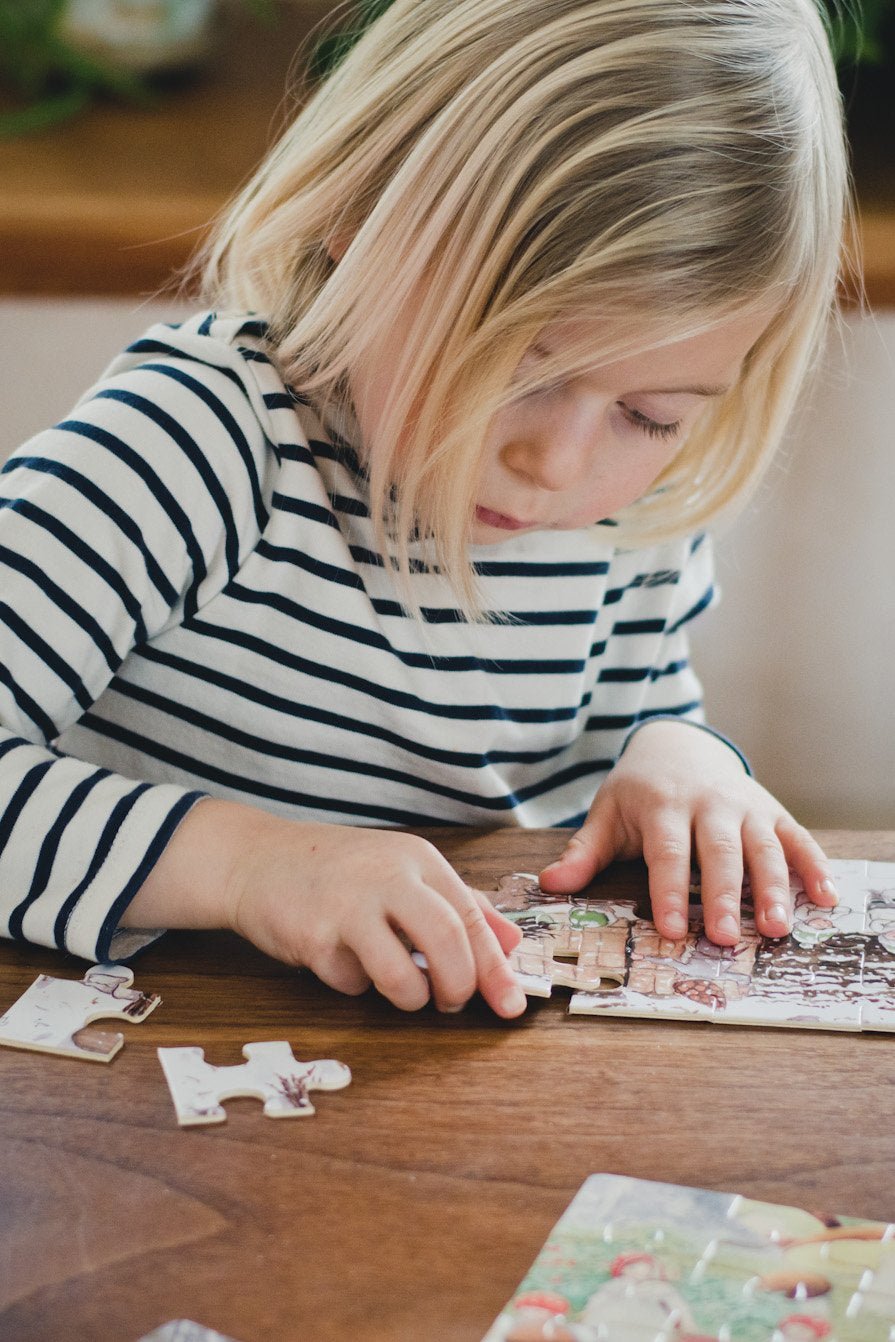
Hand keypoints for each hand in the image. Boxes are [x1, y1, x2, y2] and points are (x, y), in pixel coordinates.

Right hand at [227, 813, 525, 1016]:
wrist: (255, 858)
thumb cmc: (336, 871)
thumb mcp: (401, 873)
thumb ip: (457, 904)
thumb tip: (512, 942)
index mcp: (417, 859)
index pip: (472, 917)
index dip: (496, 967)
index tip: (512, 1004)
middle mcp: (387, 875)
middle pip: (448, 942)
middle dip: (460, 986)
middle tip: (453, 1003)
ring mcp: (348, 904)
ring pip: (403, 976)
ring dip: (410, 998)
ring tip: (402, 989)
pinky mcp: (313, 934)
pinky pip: (352, 982)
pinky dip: (355, 985)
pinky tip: (341, 960)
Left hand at [539, 720, 837, 944]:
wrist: (679, 744)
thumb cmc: (639, 790)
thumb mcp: (607, 813)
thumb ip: (584, 852)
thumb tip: (549, 884)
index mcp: (663, 805)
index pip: (667, 852)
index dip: (671, 891)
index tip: (673, 928)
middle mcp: (709, 804)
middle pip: (719, 852)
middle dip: (725, 895)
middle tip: (729, 937)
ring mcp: (745, 805)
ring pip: (763, 847)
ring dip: (773, 887)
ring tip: (777, 927)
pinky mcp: (772, 811)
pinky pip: (797, 838)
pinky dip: (814, 866)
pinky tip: (826, 898)